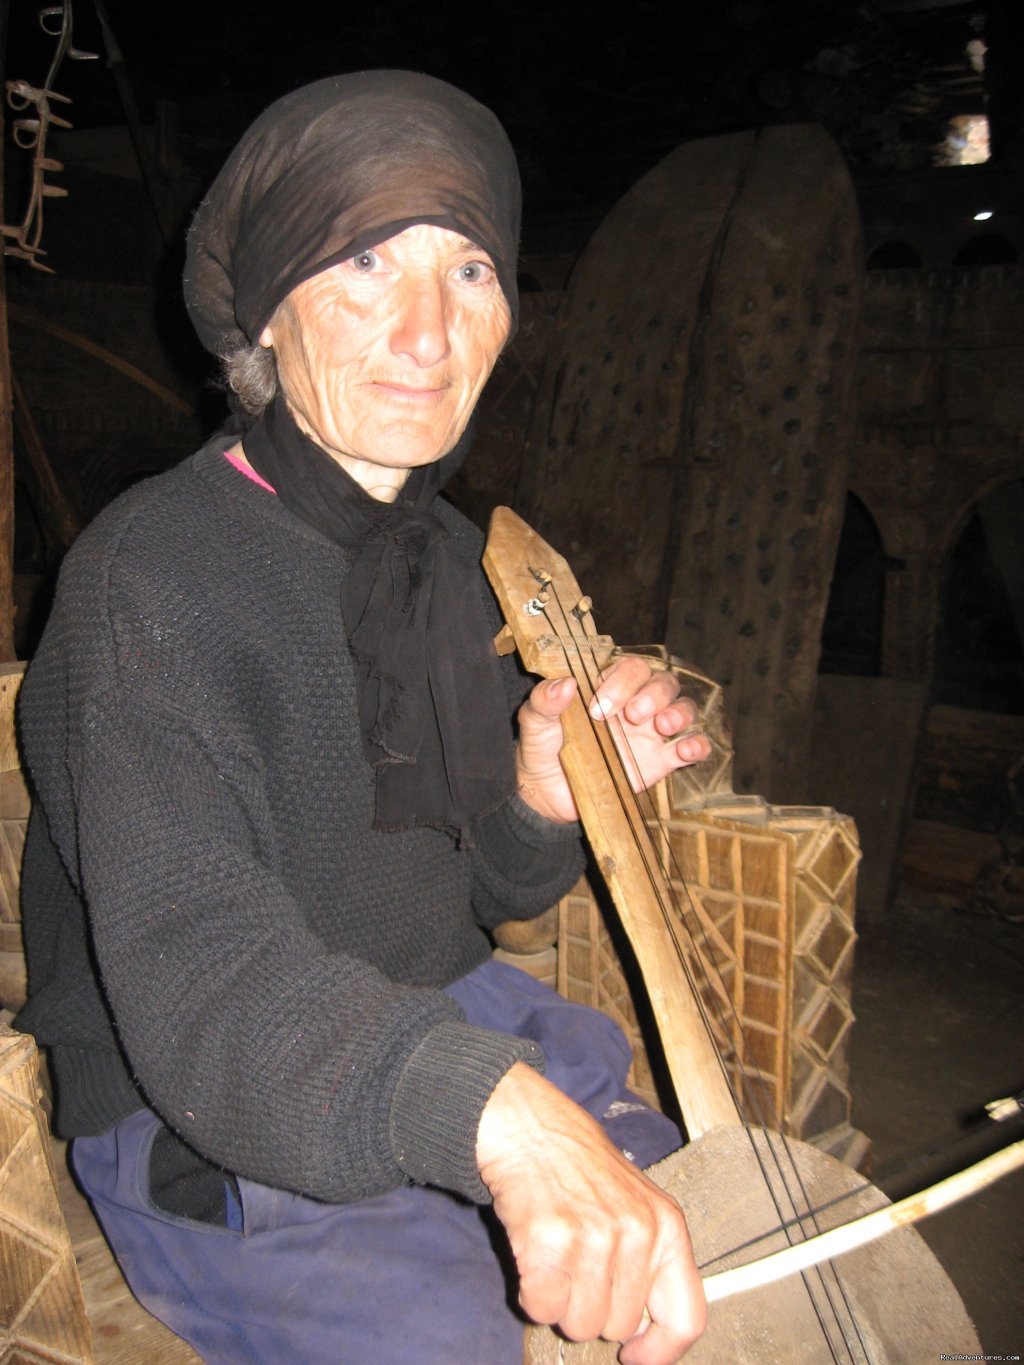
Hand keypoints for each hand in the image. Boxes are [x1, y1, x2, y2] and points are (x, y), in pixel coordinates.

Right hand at [477, 1063, 706, 1362]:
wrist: (530, 1127)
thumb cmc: (580, 1171)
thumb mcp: (637, 1206)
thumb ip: (651, 1264)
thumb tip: (648, 1335)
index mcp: (668, 1226)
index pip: (687, 1318)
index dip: (661, 1352)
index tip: (634, 1357)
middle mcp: (638, 1233)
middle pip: (619, 1328)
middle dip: (593, 1308)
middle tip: (577, 1265)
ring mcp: (595, 1237)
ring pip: (580, 1325)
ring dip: (561, 1302)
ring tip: (557, 1256)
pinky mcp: (551, 1241)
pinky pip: (542, 1309)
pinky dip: (532, 1294)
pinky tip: (534, 1256)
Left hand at [515, 655, 710, 824]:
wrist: (548, 795)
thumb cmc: (542, 749)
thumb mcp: (535, 722)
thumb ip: (544, 701)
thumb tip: (564, 684)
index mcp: (607, 687)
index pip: (630, 668)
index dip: (621, 681)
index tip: (598, 708)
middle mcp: (635, 704)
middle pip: (663, 682)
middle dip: (653, 694)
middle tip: (632, 716)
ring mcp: (652, 732)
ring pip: (683, 708)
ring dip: (680, 712)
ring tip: (663, 725)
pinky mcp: (662, 761)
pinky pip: (692, 746)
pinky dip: (698, 744)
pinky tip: (687, 750)